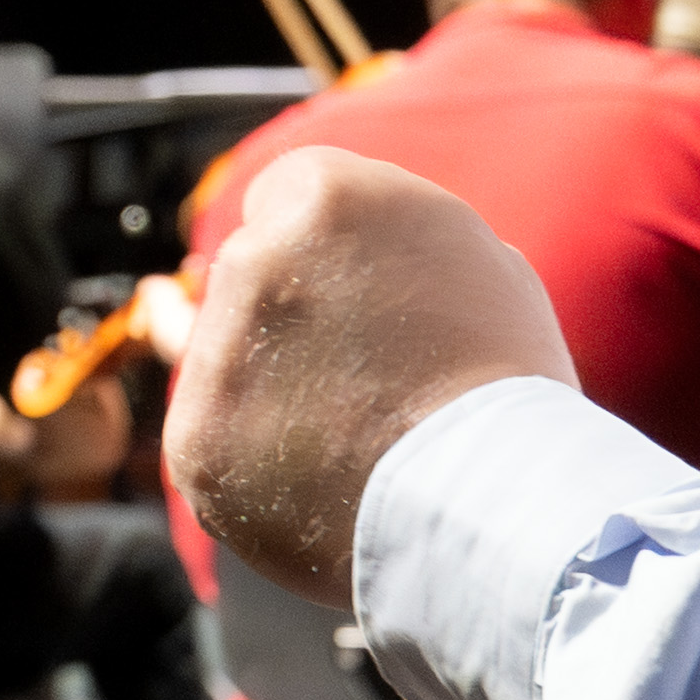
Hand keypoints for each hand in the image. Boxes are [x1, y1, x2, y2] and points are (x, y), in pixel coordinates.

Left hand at [169, 153, 569, 598]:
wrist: (497, 505)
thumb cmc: (505, 383)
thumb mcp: (474, 260)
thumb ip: (389, 233)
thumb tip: (335, 238)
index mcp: (329, 197)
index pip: (282, 195)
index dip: (322, 249)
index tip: (357, 297)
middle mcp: (256, 258)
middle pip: (249, 275)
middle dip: (290, 317)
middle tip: (367, 377)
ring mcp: (216, 351)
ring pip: (226, 357)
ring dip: (268, 388)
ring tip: (356, 435)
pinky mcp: (195, 439)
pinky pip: (213, 436)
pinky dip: (252, 460)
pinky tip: (319, 480)